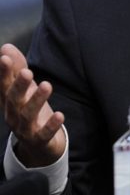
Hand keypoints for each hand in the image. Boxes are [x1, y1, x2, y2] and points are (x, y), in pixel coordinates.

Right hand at [0, 43, 65, 166]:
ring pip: (28, 115)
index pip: (4, 85)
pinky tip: (60, 115)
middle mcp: (13, 115)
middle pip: (14, 99)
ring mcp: (25, 129)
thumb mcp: (23, 90)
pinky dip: (51, 125)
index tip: (4, 58)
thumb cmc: (29, 111)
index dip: (4, 72)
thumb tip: (6, 47)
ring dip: (37, 100)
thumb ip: (17, 69)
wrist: (38, 146)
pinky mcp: (39, 140)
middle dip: (19, 86)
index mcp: (8, 101)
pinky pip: (44, 133)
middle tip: (28, 72)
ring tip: (47, 86)